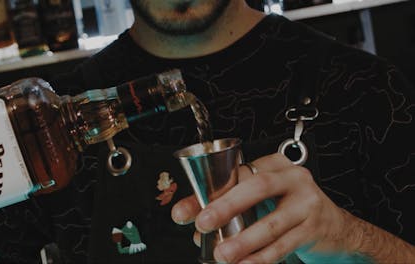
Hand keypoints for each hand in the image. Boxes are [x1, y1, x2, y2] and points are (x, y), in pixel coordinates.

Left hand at [172, 153, 354, 262]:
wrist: (337, 228)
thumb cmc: (291, 208)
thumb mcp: (262, 200)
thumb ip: (231, 209)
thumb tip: (199, 230)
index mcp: (274, 165)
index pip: (237, 174)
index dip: (208, 193)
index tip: (185, 212)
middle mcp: (293, 178)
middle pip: (257, 187)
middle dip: (226, 206)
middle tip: (204, 223)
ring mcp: (307, 203)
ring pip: (271, 223)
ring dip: (243, 241)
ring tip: (223, 255)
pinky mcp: (314, 228)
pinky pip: (283, 245)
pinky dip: (261, 258)